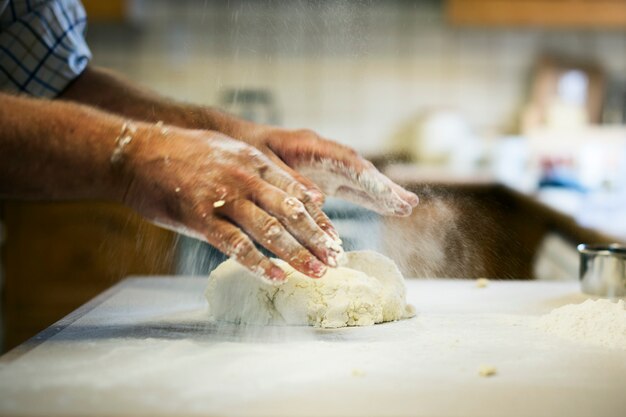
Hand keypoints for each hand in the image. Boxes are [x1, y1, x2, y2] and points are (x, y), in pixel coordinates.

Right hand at [121, 124, 342, 280]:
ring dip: (296, 254)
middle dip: (316, 238)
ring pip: (269, 229)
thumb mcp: (230, 151)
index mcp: (254, 161)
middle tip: (335, 260)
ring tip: (316, 272)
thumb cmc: (184, 154)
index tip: (334, 238)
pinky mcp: (199, 216)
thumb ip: (263, 171)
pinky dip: (258, 263)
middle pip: (290, 212)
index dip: (318, 218)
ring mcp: (222, 196)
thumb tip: (295, 193)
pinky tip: (276, 277)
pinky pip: (235, 244)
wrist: (136, 151)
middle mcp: (244, 177)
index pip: (296, 193)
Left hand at [232, 125, 418, 215]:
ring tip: (407, 207)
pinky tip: (386, 208)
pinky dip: (368, 198)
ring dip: (382, 194)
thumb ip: (289, 180)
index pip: (346, 162)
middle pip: (360, 170)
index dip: (368, 179)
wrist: (234, 140)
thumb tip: (319, 199)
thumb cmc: (243, 149)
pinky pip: (350, 187)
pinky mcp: (323, 176)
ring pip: (360, 179)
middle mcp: (323, 153)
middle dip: (384, 187)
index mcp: (309, 145)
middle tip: (409, 203)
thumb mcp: (262, 163)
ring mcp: (325, 165)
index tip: (387, 193)